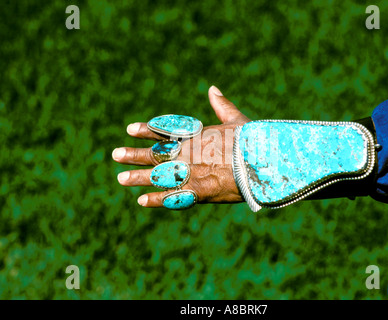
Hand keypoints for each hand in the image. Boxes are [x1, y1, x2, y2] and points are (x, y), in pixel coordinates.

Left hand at [112, 86, 250, 206]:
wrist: (263, 162)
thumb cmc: (252, 140)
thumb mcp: (236, 119)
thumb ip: (222, 105)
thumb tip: (212, 88)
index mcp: (196, 136)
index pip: (165, 132)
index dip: (147, 131)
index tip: (130, 129)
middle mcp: (189, 153)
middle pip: (156, 154)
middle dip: (135, 155)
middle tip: (115, 154)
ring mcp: (191, 172)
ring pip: (158, 175)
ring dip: (139, 177)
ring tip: (121, 178)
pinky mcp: (199, 191)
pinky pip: (173, 197)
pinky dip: (157, 199)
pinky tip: (141, 201)